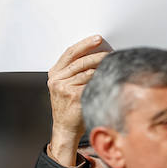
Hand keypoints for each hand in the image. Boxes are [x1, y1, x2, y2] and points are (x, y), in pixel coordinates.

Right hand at [47, 35, 111, 165]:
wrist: (65, 128)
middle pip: (81, 61)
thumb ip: (73, 71)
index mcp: (54, 74)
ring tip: (112, 66)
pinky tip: (108, 80)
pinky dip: (101, 81)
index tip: (97, 39)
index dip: (85, 44)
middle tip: (110, 53)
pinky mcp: (73, 96)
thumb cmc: (69, 107)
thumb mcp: (64, 86)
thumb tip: (95, 55)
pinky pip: (92, 84)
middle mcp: (56, 79)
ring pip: (89, 72)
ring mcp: (64, 88)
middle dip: (98, 55)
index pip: (70, 53)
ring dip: (102, 68)